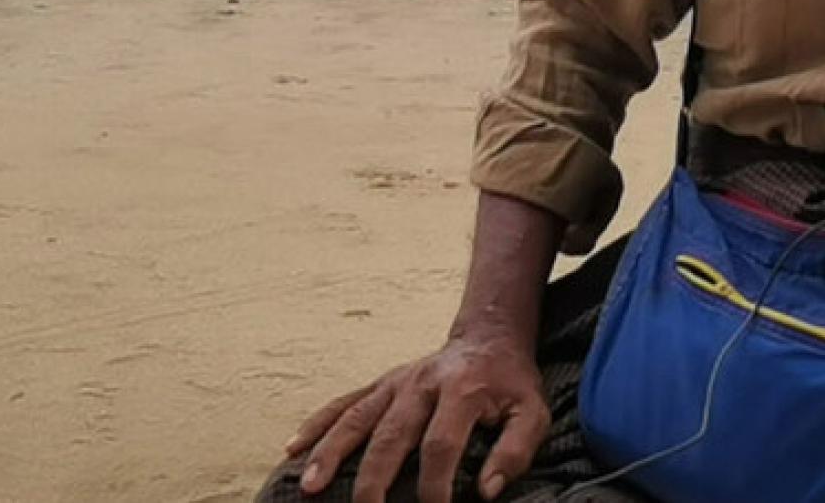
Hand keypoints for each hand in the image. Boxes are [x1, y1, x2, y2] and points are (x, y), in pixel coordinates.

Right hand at [285, 330, 550, 502]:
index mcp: (461, 392)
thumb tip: (487, 491)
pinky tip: (293, 448)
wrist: (489, 336)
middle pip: (390, 435)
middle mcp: (421, 385)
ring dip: (330, 452)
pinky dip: (317, 424)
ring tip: (308, 485)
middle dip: (372, 479)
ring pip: (356, 418)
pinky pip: (344, 403)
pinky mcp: (381, 385)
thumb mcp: (531, 413)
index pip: (440, 444)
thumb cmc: (511, 384)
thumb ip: (515, 451)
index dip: (433, 485)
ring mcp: (396, 383)